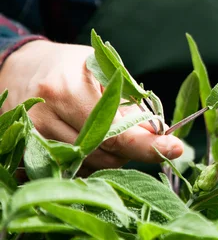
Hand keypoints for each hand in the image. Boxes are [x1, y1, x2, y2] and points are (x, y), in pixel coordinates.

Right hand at [0, 40, 182, 173]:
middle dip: (130, 148)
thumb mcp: (105, 71)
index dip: (148, 144)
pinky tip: (88, 141)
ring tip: (106, 129)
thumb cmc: (71, 68)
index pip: (116, 131)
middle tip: (133, 129)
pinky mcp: (26, 155)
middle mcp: (45, 117)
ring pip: (92, 166)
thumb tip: (159, 133)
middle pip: (106, 154)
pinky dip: (90, 161)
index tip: (175, 148)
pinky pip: (73, 171)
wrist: (21, 70)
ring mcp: (33, 139)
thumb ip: (131, 103)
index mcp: (67, 90)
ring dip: (111, 155)